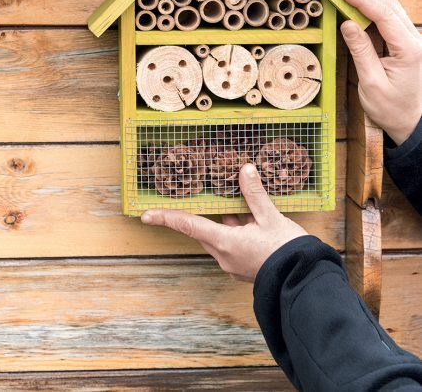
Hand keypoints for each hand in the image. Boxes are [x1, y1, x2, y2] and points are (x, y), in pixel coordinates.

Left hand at [141, 163, 306, 281]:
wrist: (303, 281)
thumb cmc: (287, 251)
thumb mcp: (271, 217)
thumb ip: (255, 193)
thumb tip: (245, 169)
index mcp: (225, 242)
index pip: (188, 226)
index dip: (167, 217)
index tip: (146, 215)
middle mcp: (224, 256)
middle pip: (205, 230)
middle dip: (204, 213)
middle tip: (202, 196)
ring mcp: (234, 264)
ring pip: (220, 236)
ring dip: (226, 221)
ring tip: (237, 202)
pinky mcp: (244, 267)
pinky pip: (232, 245)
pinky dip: (236, 231)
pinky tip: (252, 221)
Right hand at [338, 0, 421, 144]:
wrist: (411, 122)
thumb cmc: (391, 109)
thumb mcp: (371, 83)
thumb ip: (361, 51)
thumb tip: (348, 24)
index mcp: (408, 50)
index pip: (382, 15)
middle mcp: (415, 41)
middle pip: (389, 7)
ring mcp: (415, 41)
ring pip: (395, 9)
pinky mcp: (410, 44)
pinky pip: (398, 16)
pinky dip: (388, 0)